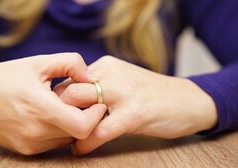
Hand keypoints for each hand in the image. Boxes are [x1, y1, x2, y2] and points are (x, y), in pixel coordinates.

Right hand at [0, 53, 106, 154]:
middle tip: (82, 102)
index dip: (96, 115)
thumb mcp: (38, 62)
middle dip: (87, 118)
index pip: (83, 126)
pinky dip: (60, 131)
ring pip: (68, 139)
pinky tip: (51, 116)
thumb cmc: (5, 77)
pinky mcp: (25, 150)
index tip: (96, 102)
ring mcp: (30, 143)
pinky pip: (54, 143)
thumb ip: (71, 64)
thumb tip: (93, 79)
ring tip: (63, 107)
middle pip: (78, 134)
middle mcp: (35, 131)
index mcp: (39, 107)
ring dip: (73, 125)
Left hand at [54, 56, 216, 154]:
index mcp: (106, 66)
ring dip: (69, 126)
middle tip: (56, 128)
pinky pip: (100, 130)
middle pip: (69, 89)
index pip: (70, 79)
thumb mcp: (123, 81)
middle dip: (58, 111)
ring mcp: (123, 93)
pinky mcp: (135, 113)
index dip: (59, 99)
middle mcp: (112, 74)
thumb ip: (99, 86)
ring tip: (66, 139)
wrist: (189, 100)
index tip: (54, 114)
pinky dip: (86, 143)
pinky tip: (80, 150)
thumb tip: (71, 100)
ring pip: (81, 105)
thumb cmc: (152, 94)